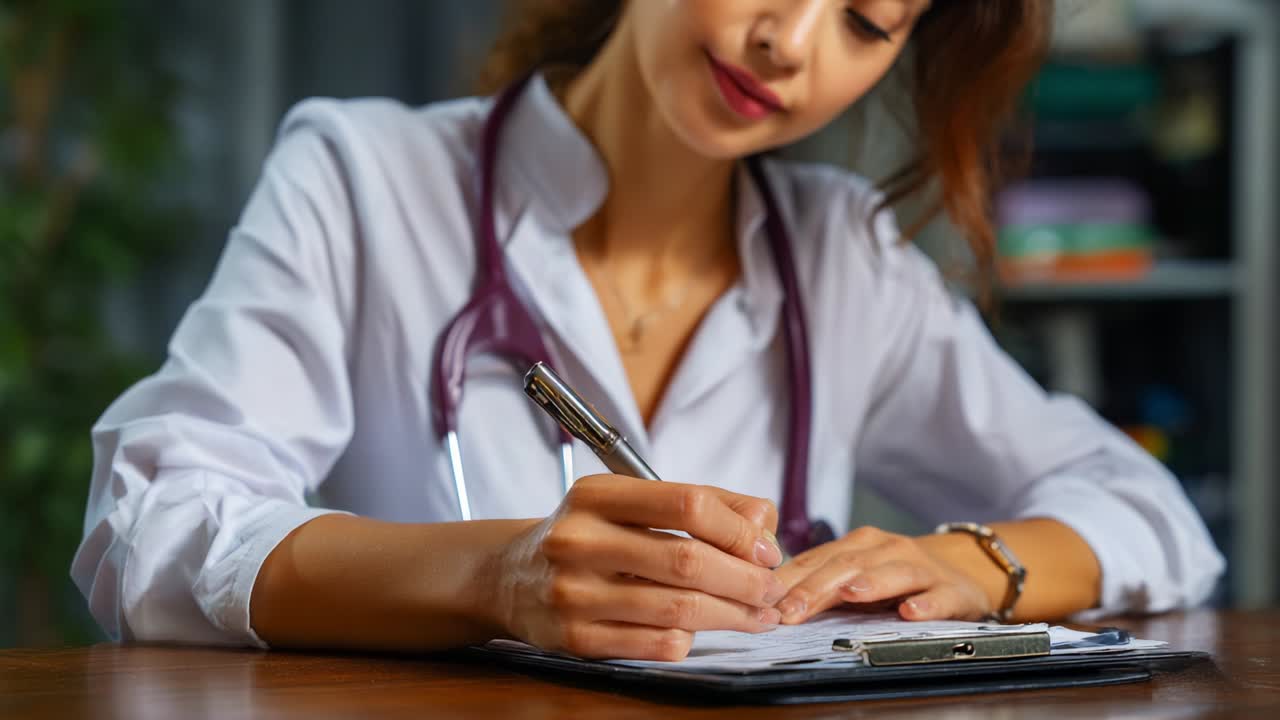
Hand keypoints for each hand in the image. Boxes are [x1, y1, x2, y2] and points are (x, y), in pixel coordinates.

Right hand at [488, 475, 788, 660]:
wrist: (509, 578)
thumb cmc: (586, 536)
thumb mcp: (627, 502)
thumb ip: (697, 502)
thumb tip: (763, 519)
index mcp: (595, 495)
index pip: (687, 503)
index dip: (738, 529)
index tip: (766, 549)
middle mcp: (578, 540)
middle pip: (687, 560)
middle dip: (745, 579)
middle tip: (772, 589)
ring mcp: (573, 592)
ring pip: (678, 608)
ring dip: (732, 615)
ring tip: (757, 615)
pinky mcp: (573, 638)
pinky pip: (655, 643)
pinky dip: (689, 639)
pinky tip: (700, 631)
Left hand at [773, 526, 996, 623]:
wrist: (960, 572)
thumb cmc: (895, 577)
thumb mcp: (857, 577)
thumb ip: (820, 587)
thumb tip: (772, 604)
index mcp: (858, 544)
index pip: (817, 560)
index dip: (790, 580)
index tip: (764, 600)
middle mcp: (887, 549)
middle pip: (848, 565)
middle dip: (817, 587)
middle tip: (792, 609)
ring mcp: (921, 568)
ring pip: (893, 574)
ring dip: (870, 583)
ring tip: (849, 595)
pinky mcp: (952, 590)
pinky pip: (939, 596)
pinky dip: (925, 604)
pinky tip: (910, 613)